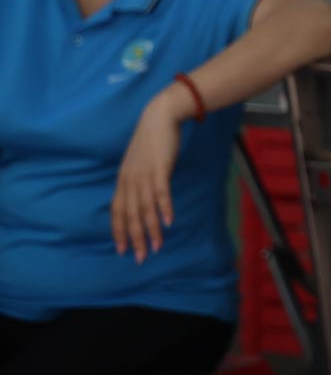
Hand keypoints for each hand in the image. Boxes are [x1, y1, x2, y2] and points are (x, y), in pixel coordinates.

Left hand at [111, 90, 187, 262]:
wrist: (159, 116)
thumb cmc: (151, 140)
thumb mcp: (139, 162)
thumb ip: (138, 179)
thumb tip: (142, 196)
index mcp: (123, 179)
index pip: (117, 211)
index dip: (119, 231)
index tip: (121, 250)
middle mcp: (130, 180)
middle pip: (131, 215)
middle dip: (135, 238)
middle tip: (140, 258)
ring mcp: (144, 174)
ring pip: (145, 208)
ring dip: (151, 229)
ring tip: (156, 247)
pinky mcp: (160, 168)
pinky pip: (161, 192)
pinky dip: (164, 208)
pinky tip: (168, 222)